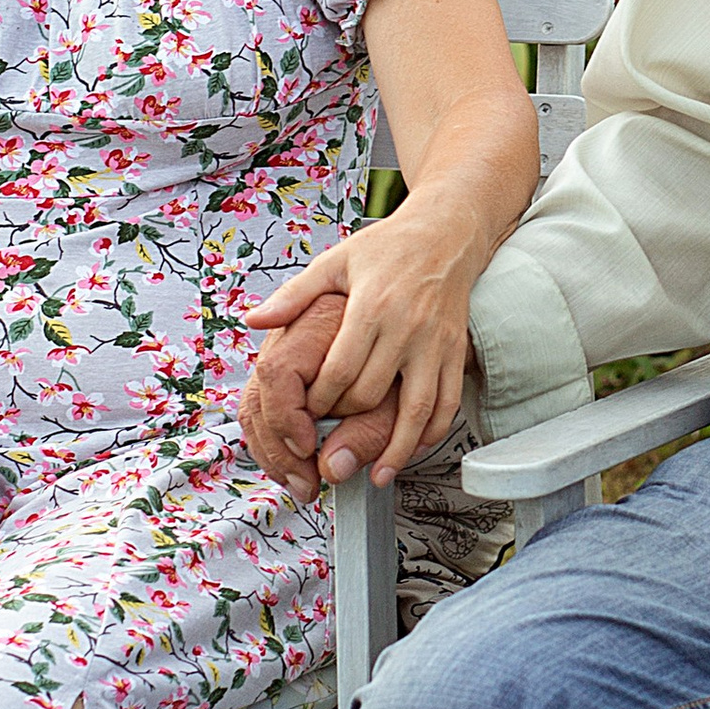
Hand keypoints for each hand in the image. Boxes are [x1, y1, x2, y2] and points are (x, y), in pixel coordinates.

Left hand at [243, 214, 470, 493]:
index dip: (319, 399)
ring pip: (417, 407)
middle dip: (346, 420)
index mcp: (372, 307)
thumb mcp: (336, 262)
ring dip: (397, 447)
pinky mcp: (455, 351)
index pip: (340, 369)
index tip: (306, 412)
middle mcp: (406, 328)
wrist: (446, 232)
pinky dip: (432, 433)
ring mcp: (435, 343)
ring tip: (378, 475)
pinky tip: (413, 451)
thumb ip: (295, 295)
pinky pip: (447, 401)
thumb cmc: (387, 247)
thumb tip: (254, 320)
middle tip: (328, 433)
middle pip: (372, 392)